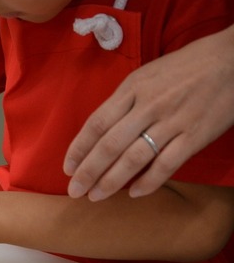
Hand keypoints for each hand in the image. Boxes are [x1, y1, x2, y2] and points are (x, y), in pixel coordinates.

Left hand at [64, 26, 233, 200]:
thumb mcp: (147, 75)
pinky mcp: (196, 135)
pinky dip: (149, 181)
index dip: (78, 148)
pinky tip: (134, 193)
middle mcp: (148, 105)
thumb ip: (124, 101)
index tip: (67, 168)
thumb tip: (100, 130)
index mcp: (132, 88)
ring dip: (111, 181)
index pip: (96, 123)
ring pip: (133, 157)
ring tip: (96, 196)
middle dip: (88, 171)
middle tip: (75, 190)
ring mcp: (172, 121)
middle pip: (109, 144)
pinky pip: (167, 164)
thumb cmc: (186, 67)